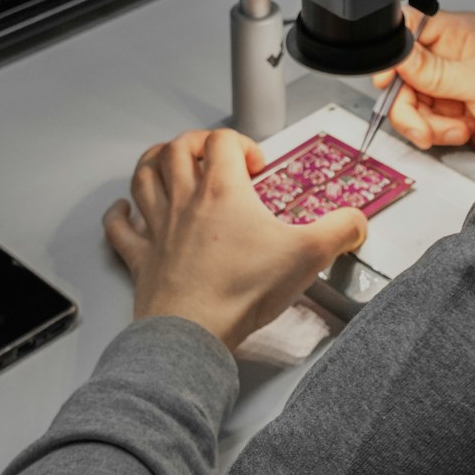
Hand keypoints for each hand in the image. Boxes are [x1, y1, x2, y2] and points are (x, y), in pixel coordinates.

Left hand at [103, 129, 366, 348]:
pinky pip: (119, 227)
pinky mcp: (140, 257)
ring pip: (143, 176)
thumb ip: (340, 232)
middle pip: (177, 149)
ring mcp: (157, 227)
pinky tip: (123, 209)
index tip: (256, 165)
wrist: (193, 332)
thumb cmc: (241, 291)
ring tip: (168, 160)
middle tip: (213, 153)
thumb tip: (356, 222)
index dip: (241, 143)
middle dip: (196, 142)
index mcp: (222, 191)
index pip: (223, 141)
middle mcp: (184, 200)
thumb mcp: (307, 256)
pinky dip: (118, 213)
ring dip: (154, 161)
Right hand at [372, 9, 474, 166]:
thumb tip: (399, 57)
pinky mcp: (453, 112)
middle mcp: (451, 57)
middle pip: (402, 74)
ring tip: (454, 128)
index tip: (393, 80)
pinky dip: (437, 133)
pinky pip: (425, 122)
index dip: (393, 55)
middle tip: (424, 121)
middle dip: (409, 103)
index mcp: (459, 33)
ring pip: (410, 103)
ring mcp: (451, 86)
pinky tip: (461, 132)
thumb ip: (437, 71)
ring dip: (426, 123)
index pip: (408, 29)